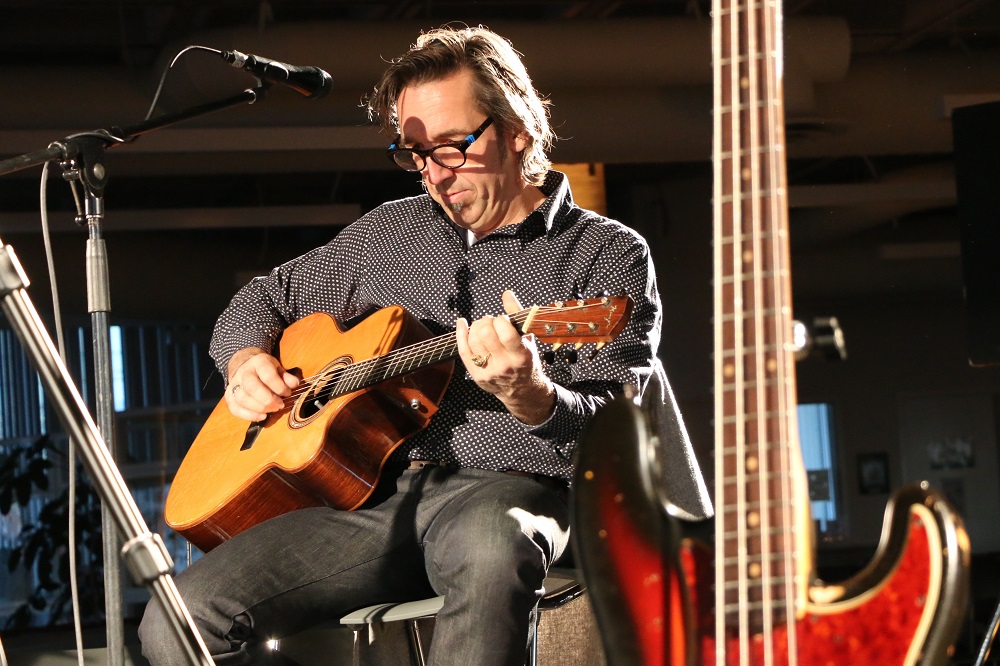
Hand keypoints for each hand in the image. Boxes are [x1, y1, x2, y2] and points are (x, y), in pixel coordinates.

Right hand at [225, 348, 299, 421]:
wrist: (245, 364)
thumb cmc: (266, 369)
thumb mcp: (278, 368)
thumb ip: (287, 377)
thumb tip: (294, 384)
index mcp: (259, 362)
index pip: (267, 375)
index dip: (279, 387)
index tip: (287, 393)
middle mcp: (244, 372)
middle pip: (252, 387)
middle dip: (268, 400)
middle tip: (279, 405)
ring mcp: (234, 384)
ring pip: (242, 399)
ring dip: (259, 408)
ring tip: (271, 410)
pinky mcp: (229, 395)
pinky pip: (234, 408)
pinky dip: (248, 415)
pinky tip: (261, 417)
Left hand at [456, 290, 554, 424]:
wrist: (521, 390)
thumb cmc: (526, 360)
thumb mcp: (528, 339)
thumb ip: (518, 315)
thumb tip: (506, 293)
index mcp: (520, 356)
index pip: (506, 333)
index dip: (501, 320)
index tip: (502, 320)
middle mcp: (504, 365)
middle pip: (486, 335)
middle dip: (486, 322)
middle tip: (491, 322)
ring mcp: (488, 371)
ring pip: (473, 341)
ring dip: (476, 326)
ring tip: (483, 326)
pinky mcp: (477, 375)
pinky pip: (463, 350)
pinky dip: (461, 333)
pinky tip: (462, 323)